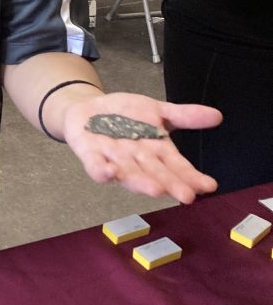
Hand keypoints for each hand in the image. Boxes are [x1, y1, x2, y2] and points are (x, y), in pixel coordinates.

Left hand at [62, 92, 220, 203]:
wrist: (87, 109)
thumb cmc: (125, 115)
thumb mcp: (157, 110)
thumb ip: (184, 116)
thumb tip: (217, 116)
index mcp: (155, 151)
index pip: (177, 165)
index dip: (191, 176)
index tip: (209, 186)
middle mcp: (137, 159)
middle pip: (155, 173)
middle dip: (170, 184)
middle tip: (186, 196)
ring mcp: (113, 158)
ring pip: (129, 173)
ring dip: (141, 181)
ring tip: (156, 190)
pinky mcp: (90, 153)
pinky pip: (95, 165)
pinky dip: (102, 171)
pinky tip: (110, 173)